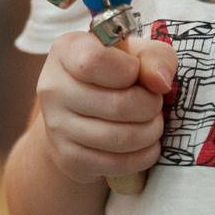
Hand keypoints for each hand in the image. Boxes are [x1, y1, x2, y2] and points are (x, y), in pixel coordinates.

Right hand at [34, 32, 176, 184]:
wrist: (79, 114)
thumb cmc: (114, 75)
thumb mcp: (137, 54)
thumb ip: (155, 57)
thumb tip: (161, 82)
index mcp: (66, 51)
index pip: (97, 62)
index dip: (131, 70)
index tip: (137, 73)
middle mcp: (53, 88)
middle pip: (119, 104)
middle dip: (151, 106)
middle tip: (154, 104)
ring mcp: (57, 126)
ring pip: (122, 138)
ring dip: (151, 132)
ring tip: (153, 124)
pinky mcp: (67, 158)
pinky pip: (117, 164)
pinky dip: (144, 156)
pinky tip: (145, 145)